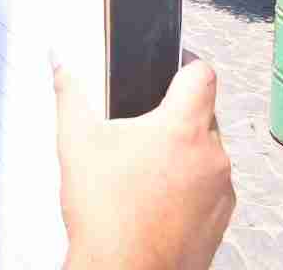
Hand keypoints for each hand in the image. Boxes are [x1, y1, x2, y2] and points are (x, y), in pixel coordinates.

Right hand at [56, 58, 234, 269]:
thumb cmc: (104, 213)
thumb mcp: (76, 142)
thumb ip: (70, 94)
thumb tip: (61, 64)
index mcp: (182, 128)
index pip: (202, 74)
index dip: (187, 63)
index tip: (172, 67)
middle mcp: (211, 155)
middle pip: (204, 114)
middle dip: (175, 117)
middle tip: (141, 131)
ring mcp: (221, 190)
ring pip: (207, 154)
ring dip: (184, 154)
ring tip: (145, 170)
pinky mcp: (221, 219)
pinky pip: (211, 188)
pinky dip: (190, 188)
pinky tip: (156, 199)